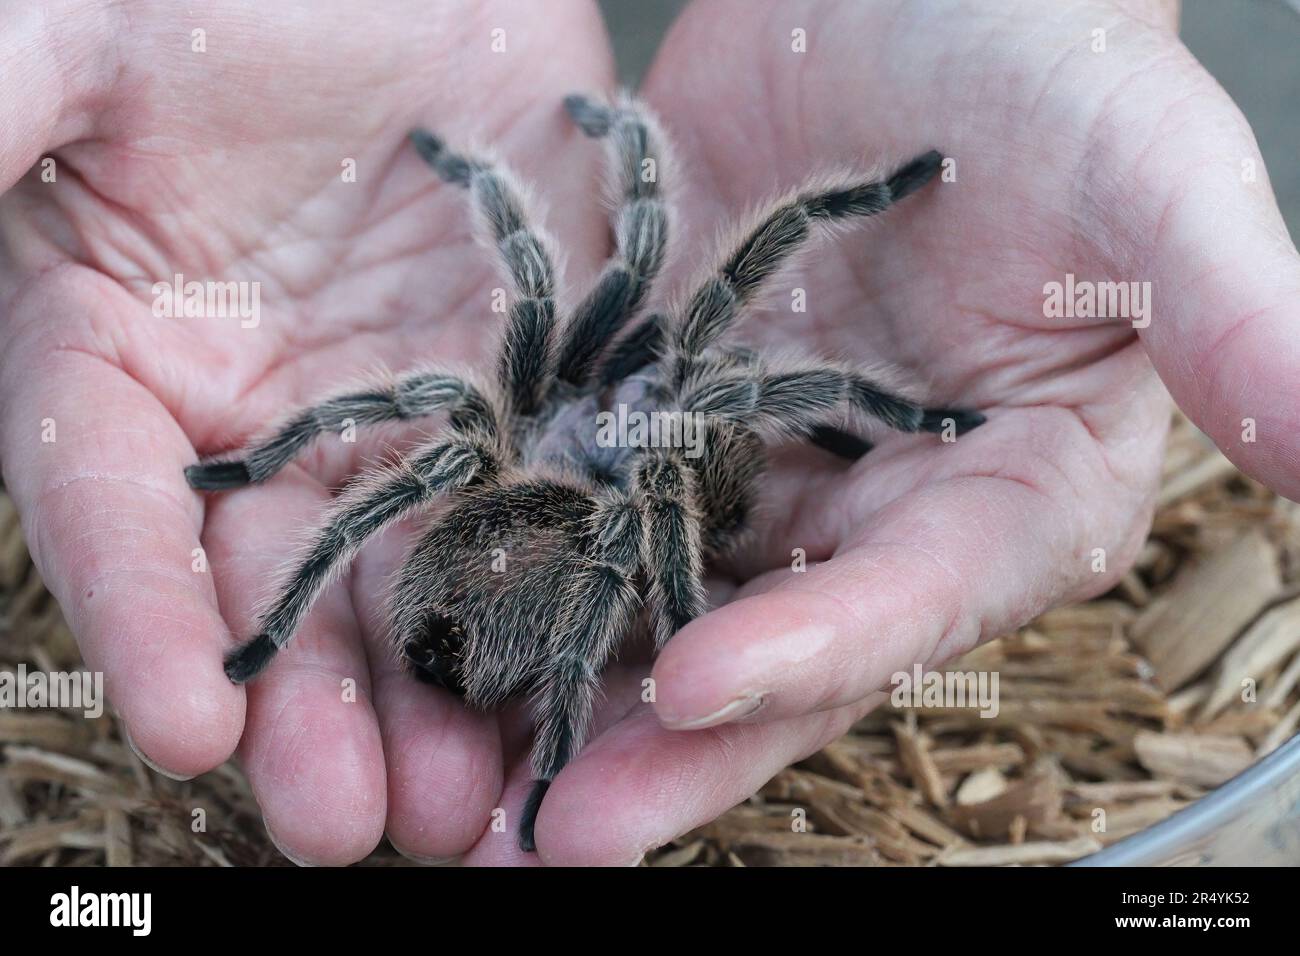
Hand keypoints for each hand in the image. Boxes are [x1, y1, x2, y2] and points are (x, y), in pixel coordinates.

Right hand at [0, 0, 618, 864]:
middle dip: (307, 710)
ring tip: (464, 803)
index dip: (144, 622)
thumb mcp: (77, 33)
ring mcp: (402, 402)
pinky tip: (577, 673)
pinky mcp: (520, 378)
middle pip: (273, 586)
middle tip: (342, 826)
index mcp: (126, 348)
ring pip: (411, 573)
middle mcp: (263, 407)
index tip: (185, 729)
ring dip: (434, 694)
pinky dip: (552, 588)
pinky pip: (536, 498)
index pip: (113, 511)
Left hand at [521, 0, 1299, 862]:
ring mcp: (755, 462)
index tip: (701, 685)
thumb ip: (1236, 310)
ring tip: (465, 779)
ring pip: (657, 597)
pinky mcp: (660, 403)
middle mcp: (874, 505)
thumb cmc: (1049, 63)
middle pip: (771, 647)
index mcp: (1004, 489)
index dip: (816, 649)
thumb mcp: (1150, 170)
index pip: (912, 599)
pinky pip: (584, 497)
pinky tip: (440, 614)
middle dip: (668, 743)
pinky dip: (519, 558)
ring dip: (569, 686)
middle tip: (551, 834)